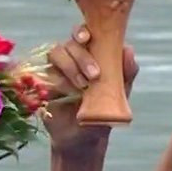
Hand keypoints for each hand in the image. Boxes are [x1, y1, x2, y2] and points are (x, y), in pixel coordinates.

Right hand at [44, 18, 138, 153]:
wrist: (84, 139)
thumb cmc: (104, 111)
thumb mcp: (120, 93)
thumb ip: (127, 72)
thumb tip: (128, 50)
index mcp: (90, 54)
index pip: (84, 33)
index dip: (82, 31)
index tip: (87, 39)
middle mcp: (72, 59)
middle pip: (70, 43)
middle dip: (81, 56)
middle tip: (94, 76)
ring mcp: (56, 71)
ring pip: (56, 54)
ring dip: (69, 67)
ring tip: (81, 88)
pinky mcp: (43, 85)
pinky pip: (43, 73)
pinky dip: (55, 81)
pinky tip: (64, 95)